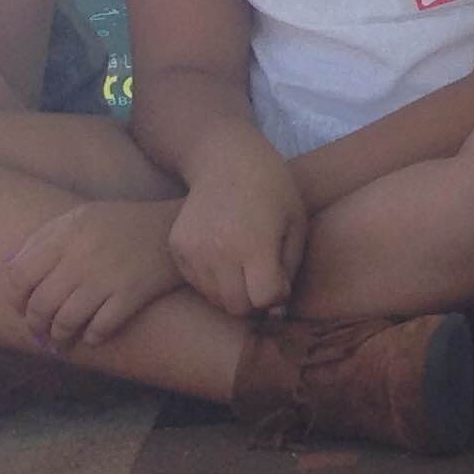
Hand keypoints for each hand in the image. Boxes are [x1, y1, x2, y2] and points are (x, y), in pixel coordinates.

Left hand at [6, 201, 182, 351]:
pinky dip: (93, 337)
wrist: (179, 224)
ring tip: (62, 341)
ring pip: (67, 320)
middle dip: (36, 326)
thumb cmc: (126, 223)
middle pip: (41, 304)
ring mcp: (108, 276)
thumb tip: (11, 268)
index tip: (23, 309)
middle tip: (41, 333)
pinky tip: (93, 336)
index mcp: (67, 234)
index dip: (16, 299)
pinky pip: (101, 327)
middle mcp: (82, 255)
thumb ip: (45, 237)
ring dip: (61, 337)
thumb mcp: (83, 216)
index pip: (20, 276)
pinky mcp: (134, 293)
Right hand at [167, 146, 304, 317]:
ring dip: (232, 292)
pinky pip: (195, 282)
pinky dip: (211, 279)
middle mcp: (219, 252)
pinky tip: (224, 255)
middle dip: (254, 302)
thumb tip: (276, 312)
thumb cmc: (273, 191)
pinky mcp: (177, 248)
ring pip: (213, 298)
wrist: (227, 161)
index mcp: (254, 245)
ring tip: (244, 266)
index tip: (280, 281)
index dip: (276, 297)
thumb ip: (290, 270)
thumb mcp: (297, 225)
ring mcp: (192, 251)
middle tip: (262, 280)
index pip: (262, 300)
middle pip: (236, 307)